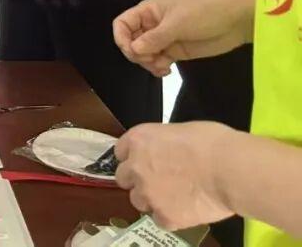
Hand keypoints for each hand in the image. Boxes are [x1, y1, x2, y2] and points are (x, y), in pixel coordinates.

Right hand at [113, 0, 254, 77]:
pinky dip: (158, 68)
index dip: (121, 38)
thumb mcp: (177, 24)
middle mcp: (151, 25)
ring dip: (148, 63)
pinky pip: (156, 62)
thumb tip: (133, 50)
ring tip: (163, 66)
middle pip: (130, 42)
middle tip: (152, 59)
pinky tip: (168, 71)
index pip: (122, 24)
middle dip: (137, 53)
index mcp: (148, 11)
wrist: (234, 23)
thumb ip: (154, 38)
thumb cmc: (204, 14)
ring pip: (142, 54)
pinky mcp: (173, 51)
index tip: (131, 51)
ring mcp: (162, 39)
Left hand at [115, 122, 236, 230]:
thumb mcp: (180, 131)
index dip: (134, 157)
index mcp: (139, 140)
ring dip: (152, 199)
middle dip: (138, 179)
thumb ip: (164, 144)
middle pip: (124, 178)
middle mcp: (136, 167)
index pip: (121, 152)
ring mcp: (148, 193)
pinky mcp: (165, 216)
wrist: (230, 170)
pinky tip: (186, 209)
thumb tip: (169, 151)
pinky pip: (160, 220)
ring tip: (174, 197)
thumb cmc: (213, 143)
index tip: (144, 161)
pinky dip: (171, 216)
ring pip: (139, 201)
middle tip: (159, 181)